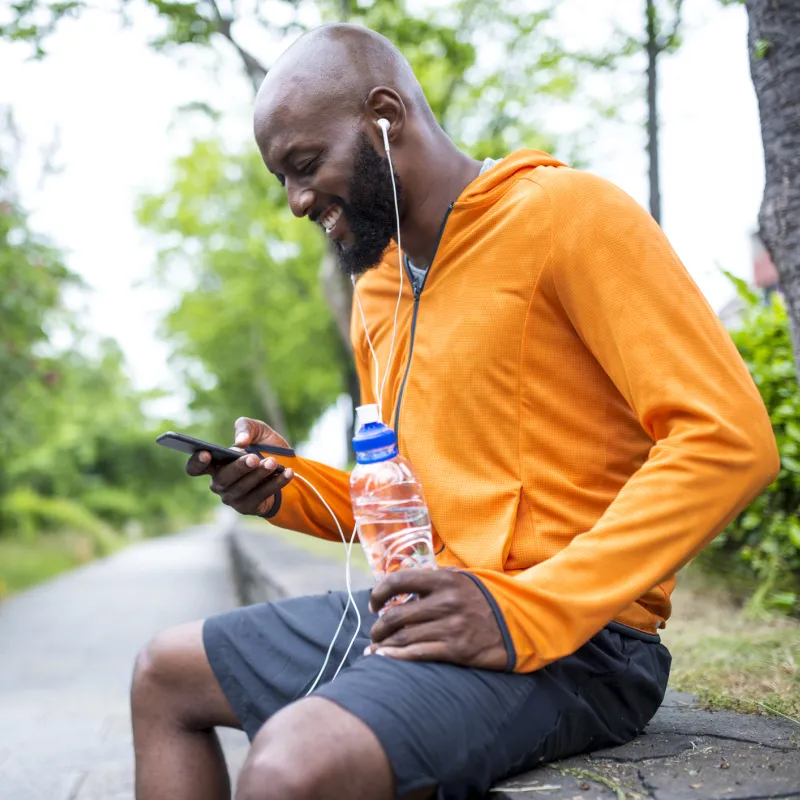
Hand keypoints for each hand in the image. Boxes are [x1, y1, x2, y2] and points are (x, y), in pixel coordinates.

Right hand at [185, 417, 293, 516]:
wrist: (286, 464)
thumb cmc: (264, 446)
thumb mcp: (257, 430)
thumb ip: (246, 427)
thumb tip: (240, 442)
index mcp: (214, 464)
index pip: (195, 468)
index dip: (196, 462)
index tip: (206, 453)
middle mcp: (219, 483)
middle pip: (223, 478)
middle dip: (239, 467)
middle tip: (254, 458)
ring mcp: (232, 497)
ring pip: (242, 488)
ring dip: (259, 475)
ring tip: (273, 463)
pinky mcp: (248, 507)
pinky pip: (261, 496)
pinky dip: (275, 484)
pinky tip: (287, 473)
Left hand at [366, 570, 507, 669]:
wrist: (521, 623)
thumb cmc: (486, 601)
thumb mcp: (464, 580)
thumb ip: (435, 582)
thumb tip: (402, 588)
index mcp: (445, 580)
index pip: (399, 580)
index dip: (379, 593)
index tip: (374, 604)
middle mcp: (445, 602)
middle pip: (396, 615)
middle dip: (379, 627)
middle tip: (375, 633)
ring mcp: (451, 627)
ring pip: (403, 637)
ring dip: (383, 645)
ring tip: (374, 649)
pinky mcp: (456, 650)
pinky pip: (417, 654)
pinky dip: (396, 657)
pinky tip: (384, 658)